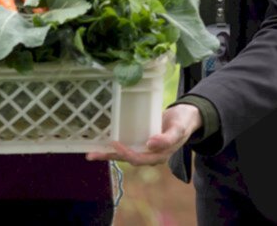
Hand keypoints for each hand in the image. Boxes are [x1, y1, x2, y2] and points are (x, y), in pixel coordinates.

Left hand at [86, 103, 202, 165]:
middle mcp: (149, 154)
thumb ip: (167, 139)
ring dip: (108, 153)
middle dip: (109, 157)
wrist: (186, 117)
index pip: (138, 158)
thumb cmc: (183, 123)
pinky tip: (104, 140)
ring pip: (124, 153)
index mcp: (158, 156)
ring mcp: (145, 148)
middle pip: (126, 158)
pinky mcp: (141, 140)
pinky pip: (127, 144)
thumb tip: (150, 144)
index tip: (115, 143)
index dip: (125, 153)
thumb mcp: (178, 129)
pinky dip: (115, 144)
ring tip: (91, 153)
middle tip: (91, 155)